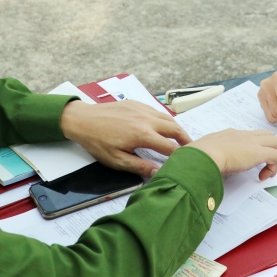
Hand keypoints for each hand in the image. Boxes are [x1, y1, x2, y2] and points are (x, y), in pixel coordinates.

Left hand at [61, 100, 191, 176]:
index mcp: (142, 135)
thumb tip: (158, 172)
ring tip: (182, 138)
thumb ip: (139, 166)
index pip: (169, 147)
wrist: (83, 119)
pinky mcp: (137, 104)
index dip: (180, 156)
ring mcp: (142, 109)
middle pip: (174, 129)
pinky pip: (157, 111)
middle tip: (193, 148)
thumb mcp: (117, 160)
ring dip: (177, 128)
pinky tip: (164, 126)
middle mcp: (146, 119)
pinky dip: (165, 119)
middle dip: (186, 139)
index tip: (186, 162)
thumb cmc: (97, 141)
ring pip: (167, 118)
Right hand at [190, 129, 276, 180]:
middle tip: (263, 166)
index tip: (246, 162)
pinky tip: (262, 177)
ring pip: (276, 142)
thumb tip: (209, 164)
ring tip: (266, 172)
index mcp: (231, 134)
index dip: (253, 148)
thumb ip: (210, 155)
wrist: (205, 155)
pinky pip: (276, 156)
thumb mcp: (206, 152)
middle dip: (270, 150)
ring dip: (275, 158)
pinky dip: (273, 167)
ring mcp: (252, 142)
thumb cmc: (201, 155)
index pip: (249, 136)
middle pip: (267, 135)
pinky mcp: (259, 152)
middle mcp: (244, 135)